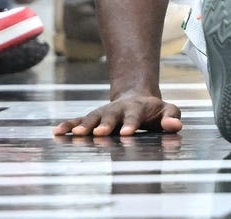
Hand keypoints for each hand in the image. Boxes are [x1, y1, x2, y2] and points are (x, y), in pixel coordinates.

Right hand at [53, 94, 182, 136]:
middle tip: (99, 133)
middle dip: (105, 124)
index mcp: (137, 108)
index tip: (126, 134)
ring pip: (92, 116)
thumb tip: (174, 126)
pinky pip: (78, 120)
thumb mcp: (168, 110)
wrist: (137, 97)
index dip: (131, 124)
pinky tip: (56, 132)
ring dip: (84, 124)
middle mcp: (118, 109)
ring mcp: (104, 112)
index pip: (135, 116)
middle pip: (111, 115)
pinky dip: (68, 125)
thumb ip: (172, 117)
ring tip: (75, 134)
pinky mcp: (93, 117)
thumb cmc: (154, 110)